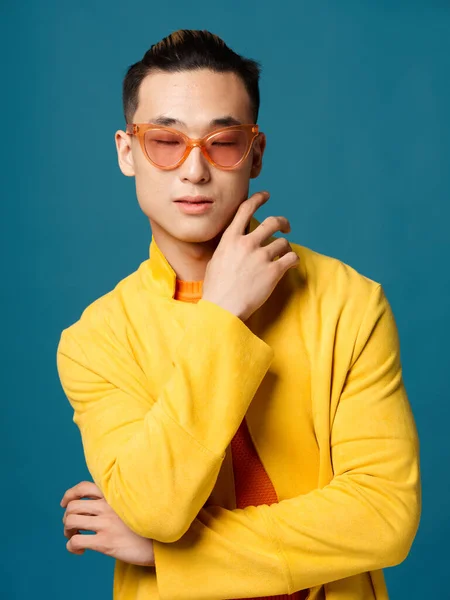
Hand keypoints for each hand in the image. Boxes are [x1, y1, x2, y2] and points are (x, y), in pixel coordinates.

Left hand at [60, 480, 154, 566]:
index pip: (83, 487)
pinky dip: (71, 547)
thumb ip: (114, 502)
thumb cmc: (145, 526)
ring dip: (67, 532)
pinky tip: (80, 551)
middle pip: (72, 506)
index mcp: (113, 496)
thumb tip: (93, 503)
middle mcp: (107, 507)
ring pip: (70, 521)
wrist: (160, 544)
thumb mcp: (130, 505)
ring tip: (74, 538)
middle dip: (66, 518)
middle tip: (72, 528)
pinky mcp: (105, 542)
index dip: (69, 495)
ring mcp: (106, 524)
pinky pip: (76, 541)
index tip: (64, 503)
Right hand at [202, 191, 298, 320]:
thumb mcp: (216, 261)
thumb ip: (228, 248)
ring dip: (286, 248)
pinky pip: (291, 258)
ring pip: (283, 243)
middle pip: (272, 222)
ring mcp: (261, 257)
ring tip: (285, 255)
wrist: (223, 309)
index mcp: (230, 239)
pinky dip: (293, 260)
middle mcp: (246, 244)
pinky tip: (291, 264)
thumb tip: (235, 244)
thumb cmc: (216, 289)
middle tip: (286, 226)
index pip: (245, 209)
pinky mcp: (273, 272)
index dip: (258, 199)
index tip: (266, 195)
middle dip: (282, 222)